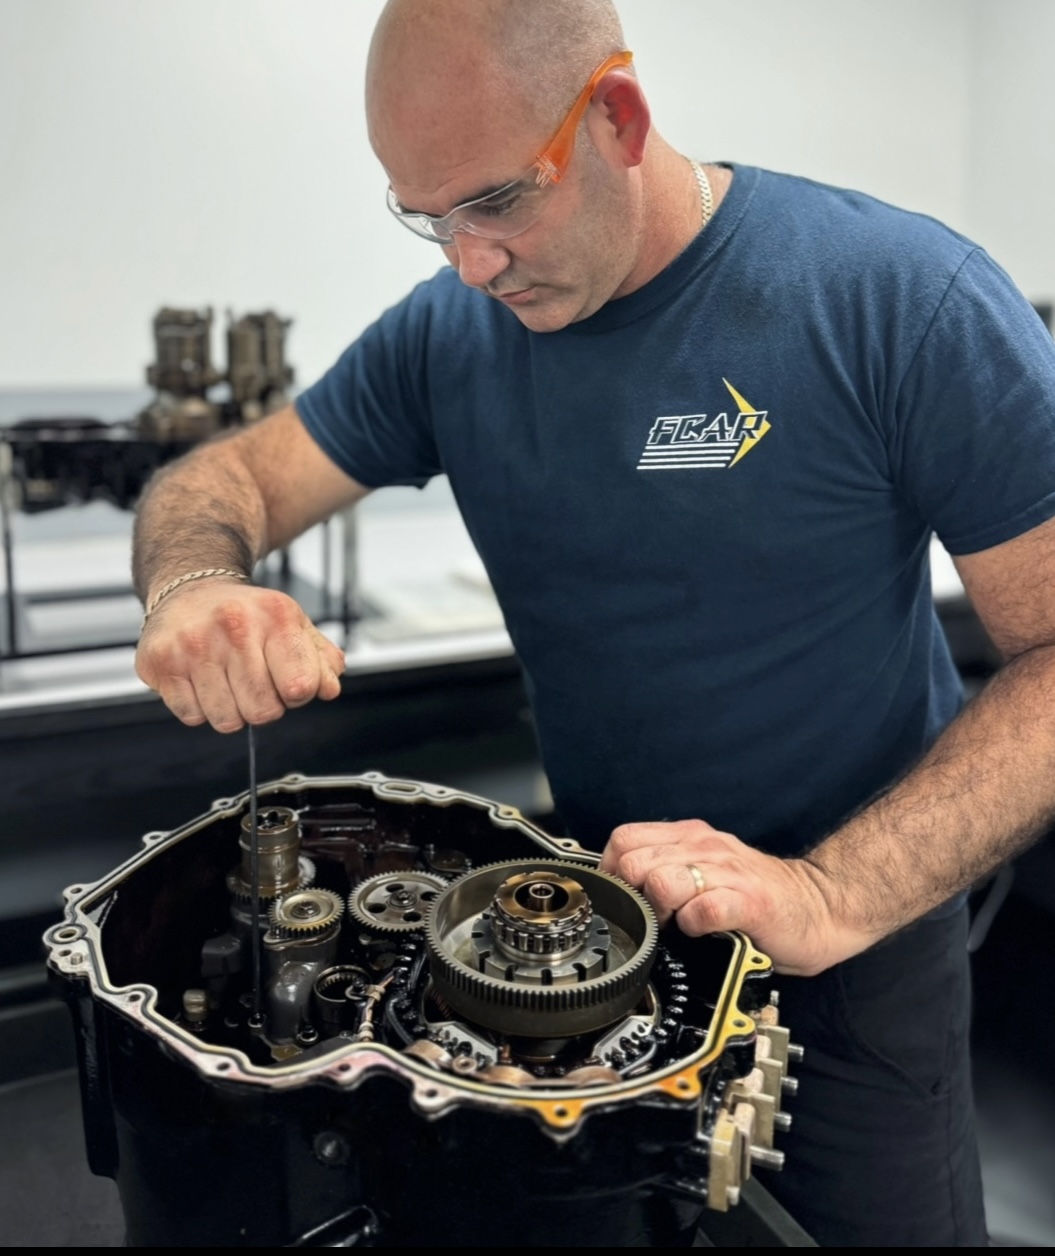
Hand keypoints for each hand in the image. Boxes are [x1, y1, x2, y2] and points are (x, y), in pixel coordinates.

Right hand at [135, 580, 345, 732]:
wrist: (189, 588)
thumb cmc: (247, 615)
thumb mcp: (293, 624)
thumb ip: (321, 660)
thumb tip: (329, 689)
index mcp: (275, 616)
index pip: (301, 687)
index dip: (297, 694)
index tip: (287, 681)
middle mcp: (233, 626)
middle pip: (264, 712)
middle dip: (264, 706)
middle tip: (253, 681)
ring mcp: (193, 645)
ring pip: (227, 720)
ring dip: (231, 710)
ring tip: (226, 679)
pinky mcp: (160, 662)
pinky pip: (192, 717)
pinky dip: (200, 708)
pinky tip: (200, 680)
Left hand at [600, 819, 864, 976]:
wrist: (821, 908)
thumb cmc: (757, 896)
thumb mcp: (704, 868)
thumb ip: (666, 867)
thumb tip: (618, 885)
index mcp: (689, 836)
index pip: (624, 839)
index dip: (613, 872)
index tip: (624, 898)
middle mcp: (705, 846)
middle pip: (634, 864)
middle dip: (634, 897)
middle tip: (654, 918)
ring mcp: (728, 873)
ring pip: (662, 883)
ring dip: (661, 913)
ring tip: (679, 926)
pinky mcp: (749, 903)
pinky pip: (701, 910)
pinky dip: (694, 926)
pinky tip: (704, 931)